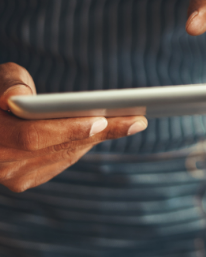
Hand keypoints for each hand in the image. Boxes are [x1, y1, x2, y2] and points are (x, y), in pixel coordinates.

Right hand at [0, 63, 147, 192]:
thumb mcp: (0, 79)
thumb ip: (11, 84)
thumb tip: (16, 99)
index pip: (32, 136)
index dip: (68, 129)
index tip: (101, 121)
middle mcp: (0, 164)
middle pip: (59, 148)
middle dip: (101, 133)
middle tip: (137, 120)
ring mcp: (12, 176)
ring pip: (65, 156)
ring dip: (99, 139)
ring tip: (132, 122)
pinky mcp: (26, 180)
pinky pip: (63, 161)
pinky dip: (84, 143)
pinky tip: (106, 129)